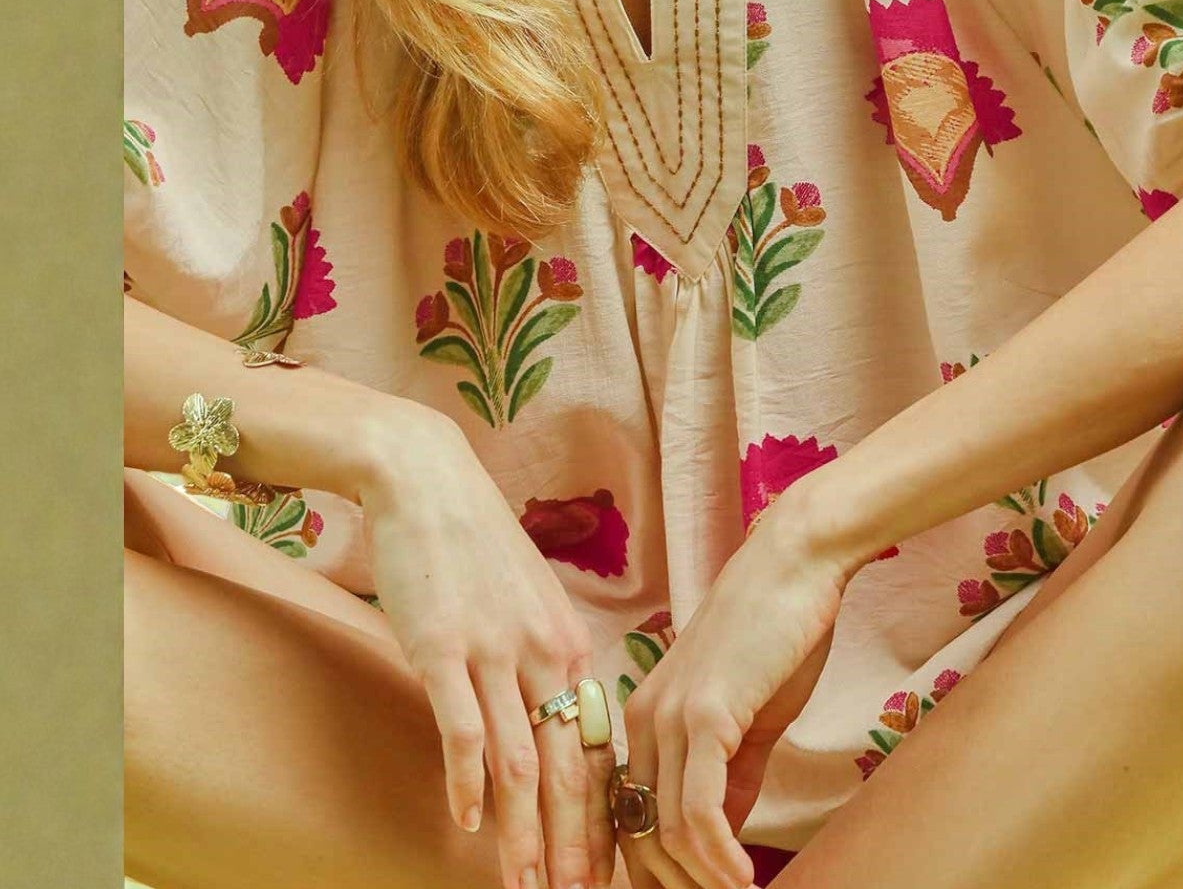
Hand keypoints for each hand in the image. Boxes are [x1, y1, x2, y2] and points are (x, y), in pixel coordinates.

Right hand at [357, 406, 616, 888]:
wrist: (428, 480)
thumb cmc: (475, 544)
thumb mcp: (529, 603)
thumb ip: (541, 662)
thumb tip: (548, 719)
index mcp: (570, 646)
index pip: (595, 751)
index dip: (601, 818)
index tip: (605, 870)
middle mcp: (543, 653)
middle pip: (569, 769)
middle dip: (575, 846)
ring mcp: (495, 652)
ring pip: (520, 763)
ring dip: (524, 836)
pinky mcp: (444, 648)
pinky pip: (463, 729)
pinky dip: (466, 783)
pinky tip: (466, 825)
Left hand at [616, 489, 853, 888]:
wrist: (795, 565)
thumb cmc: (776, 633)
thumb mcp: (748, 718)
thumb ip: (730, 778)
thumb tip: (721, 841)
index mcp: (646, 720)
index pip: (629, 820)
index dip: (653, 874)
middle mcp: (644, 721)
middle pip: (639, 837)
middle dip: (674, 887)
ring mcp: (670, 717)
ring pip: (665, 832)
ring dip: (702, 882)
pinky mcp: (705, 715)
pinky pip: (698, 810)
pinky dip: (718, 857)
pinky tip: (742, 878)